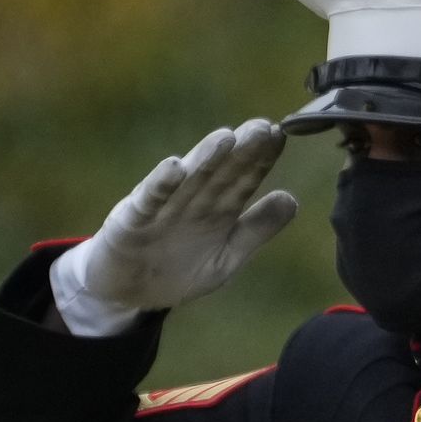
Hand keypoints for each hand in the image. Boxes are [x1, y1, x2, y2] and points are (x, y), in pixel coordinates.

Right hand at [51, 119, 297, 324]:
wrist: (128, 294)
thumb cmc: (179, 271)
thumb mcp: (226, 258)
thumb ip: (256, 230)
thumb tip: (292, 199)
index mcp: (217, 210)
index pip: (243, 180)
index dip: (261, 159)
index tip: (280, 136)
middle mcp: (192, 202)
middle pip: (220, 173)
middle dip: (241, 150)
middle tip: (263, 126)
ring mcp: (163, 209)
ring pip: (189, 181)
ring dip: (206, 159)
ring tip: (226, 137)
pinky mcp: (132, 221)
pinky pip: (149, 201)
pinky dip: (161, 185)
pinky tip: (175, 167)